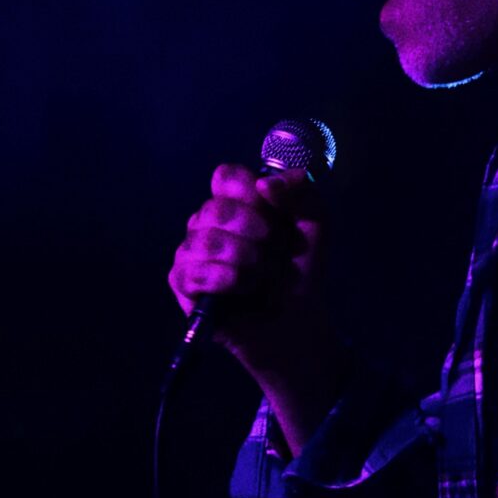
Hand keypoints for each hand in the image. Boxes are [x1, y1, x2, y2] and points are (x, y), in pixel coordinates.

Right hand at [168, 163, 328, 371]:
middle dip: (255, 231)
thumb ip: (300, 192)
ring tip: (263, 275)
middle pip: (215, 208)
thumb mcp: (314, 224)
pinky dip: (227, 280)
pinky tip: (244, 287)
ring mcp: (191, 252)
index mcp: (235, 203)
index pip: (225, 177)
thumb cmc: (300, 272)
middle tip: (274, 251)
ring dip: (246, 259)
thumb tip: (265, 184)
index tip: (273, 212)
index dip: (249, 191)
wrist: (298, 320)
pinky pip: (194, 272)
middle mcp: (208, 224)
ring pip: (205, 240)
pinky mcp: (183, 284)